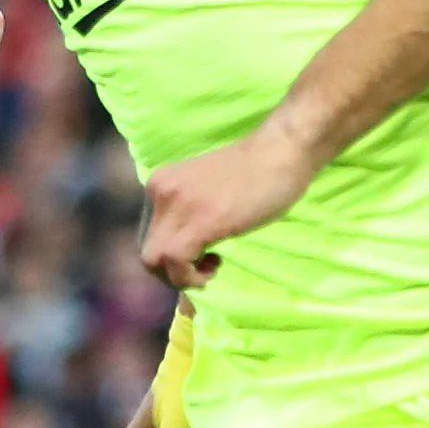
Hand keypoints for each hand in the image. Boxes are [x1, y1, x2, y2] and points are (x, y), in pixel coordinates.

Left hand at [138, 125, 319, 287]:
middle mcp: (160, 192)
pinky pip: (176, 262)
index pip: (147, 236)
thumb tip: (183, 247)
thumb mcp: (205, 191)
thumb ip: (187, 211)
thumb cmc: (255, 170)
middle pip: (147, 252)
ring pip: (154, 261)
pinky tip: (214, 265)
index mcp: (159, 184)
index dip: (169, 256)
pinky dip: (190, 277)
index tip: (198, 256)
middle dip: (173, 271)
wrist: (281, 150)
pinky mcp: (201, 221)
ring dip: (181, 277)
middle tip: (204, 266)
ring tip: (211, 265)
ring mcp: (178, 206)